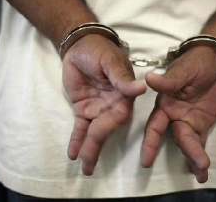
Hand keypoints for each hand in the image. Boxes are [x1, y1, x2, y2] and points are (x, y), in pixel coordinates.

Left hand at [63, 34, 145, 174]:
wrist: (81, 47)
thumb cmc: (99, 51)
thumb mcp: (109, 61)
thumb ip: (122, 77)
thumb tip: (142, 88)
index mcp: (123, 94)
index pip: (118, 115)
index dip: (108, 128)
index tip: (98, 137)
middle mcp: (113, 105)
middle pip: (105, 129)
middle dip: (96, 147)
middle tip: (89, 168)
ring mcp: (98, 108)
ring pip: (94, 132)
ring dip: (89, 149)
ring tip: (86, 168)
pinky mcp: (84, 109)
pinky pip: (81, 127)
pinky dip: (77, 140)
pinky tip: (73, 154)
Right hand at [141, 46, 215, 182]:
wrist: (215, 62)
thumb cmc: (195, 63)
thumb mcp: (183, 69)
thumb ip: (168, 80)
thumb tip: (148, 79)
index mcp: (165, 103)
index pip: (155, 126)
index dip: (149, 143)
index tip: (146, 161)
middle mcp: (174, 115)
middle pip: (177, 137)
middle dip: (187, 151)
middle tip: (199, 164)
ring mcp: (189, 121)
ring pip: (190, 142)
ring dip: (195, 157)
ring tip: (202, 174)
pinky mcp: (202, 123)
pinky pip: (201, 141)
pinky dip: (201, 154)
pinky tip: (203, 169)